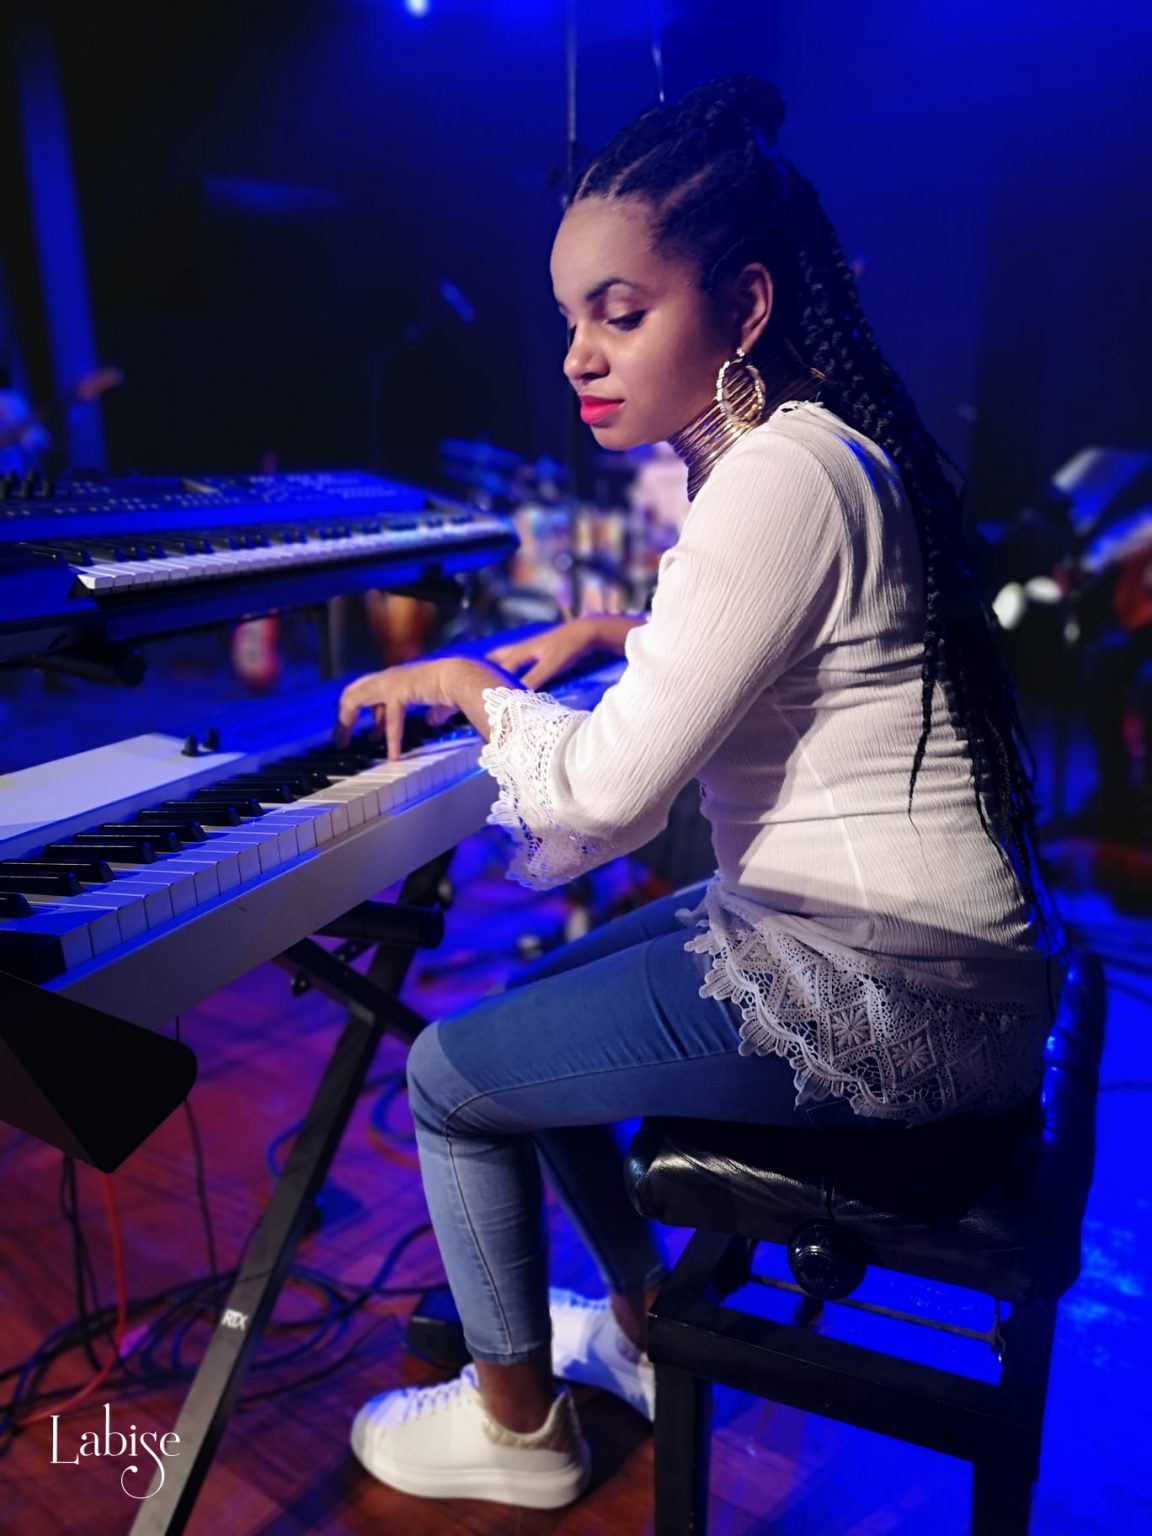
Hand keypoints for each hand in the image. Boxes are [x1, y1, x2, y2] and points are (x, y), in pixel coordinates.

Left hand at [334, 657, 459, 758]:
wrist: (463, 676)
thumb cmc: (456, 685)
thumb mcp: (441, 701)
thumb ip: (434, 711)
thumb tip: (433, 720)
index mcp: (397, 678)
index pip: (369, 692)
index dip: (364, 712)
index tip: (367, 733)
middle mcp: (389, 677)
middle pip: (352, 692)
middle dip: (343, 716)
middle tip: (339, 738)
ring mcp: (390, 682)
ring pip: (354, 700)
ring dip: (345, 724)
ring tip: (341, 744)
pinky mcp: (397, 691)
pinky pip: (389, 720)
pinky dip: (392, 740)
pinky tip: (393, 757)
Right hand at [485, 617, 598, 690]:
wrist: (586, 632)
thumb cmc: (568, 648)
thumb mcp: (550, 666)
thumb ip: (533, 680)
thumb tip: (515, 695)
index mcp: (521, 652)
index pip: (499, 671)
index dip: (486, 681)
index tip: (475, 694)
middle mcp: (521, 649)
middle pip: (496, 659)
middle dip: (483, 668)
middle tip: (468, 676)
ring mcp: (530, 648)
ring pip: (506, 656)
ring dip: (495, 663)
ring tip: (484, 671)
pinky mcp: (539, 651)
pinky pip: (517, 658)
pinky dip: (509, 664)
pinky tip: (512, 670)